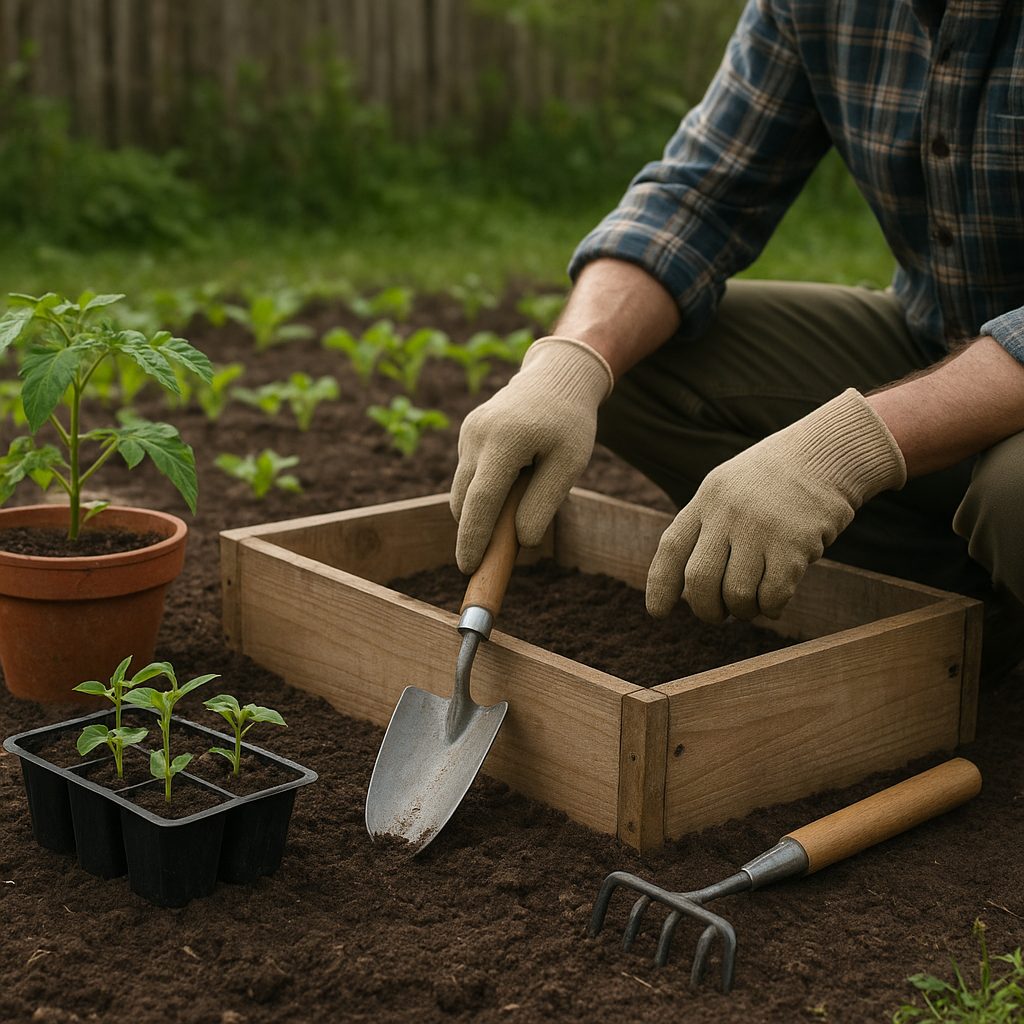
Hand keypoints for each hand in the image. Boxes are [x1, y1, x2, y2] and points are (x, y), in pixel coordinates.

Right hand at [451, 336, 612, 572]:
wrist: (557, 376)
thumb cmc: (569, 423)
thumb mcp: (569, 464)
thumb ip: (543, 503)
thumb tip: (520, 540)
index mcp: (505, 441)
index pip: (481, 501)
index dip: (473, 539)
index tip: (468, 568)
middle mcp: (477, 435)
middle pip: (464, 500)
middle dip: (472, 533)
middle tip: (490, 562)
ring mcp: (468, 432)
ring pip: (463, 490)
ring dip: (480, 511)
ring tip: (516, 508)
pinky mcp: (467, 433)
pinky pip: (469, 474)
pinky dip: (483, 491)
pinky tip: (513, 483)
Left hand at [646, 389, 906, 621]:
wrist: (827, 453)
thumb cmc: (775, 479)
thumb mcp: (729, 488)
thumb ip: (707, 527)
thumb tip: (690, 588)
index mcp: (707, 499)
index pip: (672, 548)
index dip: (660, 585)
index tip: (658, 612)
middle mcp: (728, 513)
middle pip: (699, 581)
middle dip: (706, 610)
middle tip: (718, 615)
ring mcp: (760, 529)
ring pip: (736, 595)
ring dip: (743, 611)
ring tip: (752, 606)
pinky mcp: (794, 545)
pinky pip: (772, 596)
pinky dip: (771, 608)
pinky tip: (775, 603)